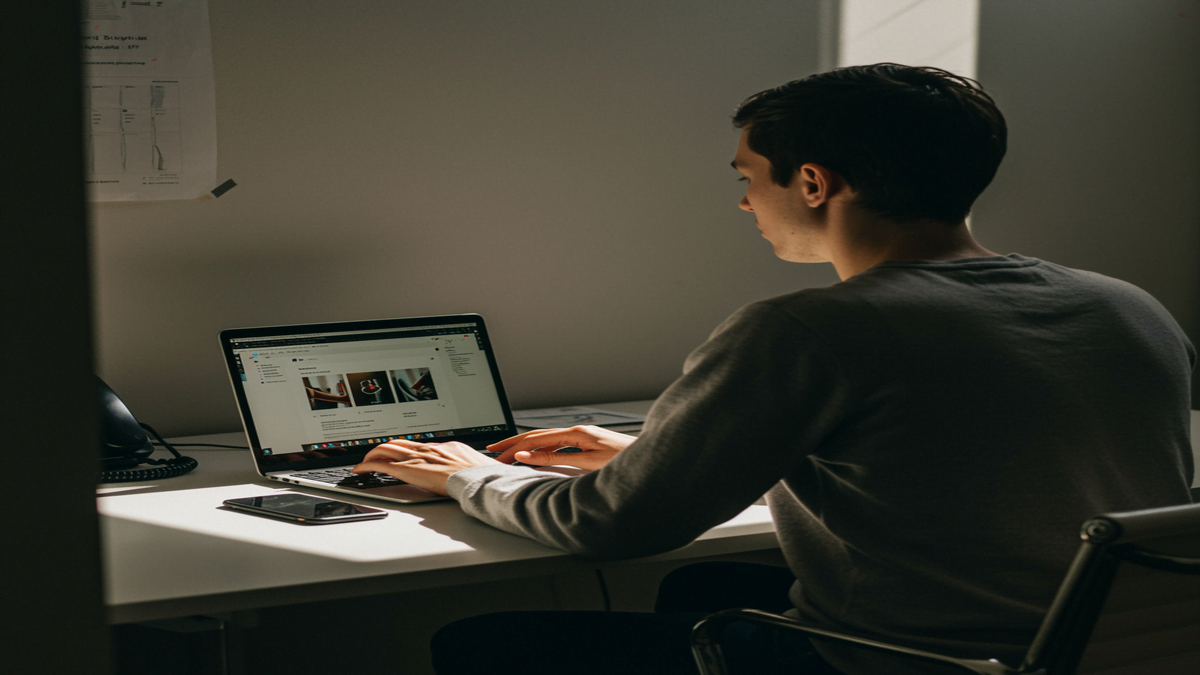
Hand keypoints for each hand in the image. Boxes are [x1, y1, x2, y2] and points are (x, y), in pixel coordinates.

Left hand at [352, 440, 500, 495]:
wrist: (478, 479)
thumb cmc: (482, 477)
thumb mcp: (476, 467)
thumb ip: (468, 469)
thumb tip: (472, 474)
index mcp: (445, 447)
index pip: (418, 444)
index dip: (406, 448)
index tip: (400, 452)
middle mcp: (428, 449)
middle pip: (400, 442)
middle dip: (385, 447)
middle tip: (375, 454)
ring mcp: (418, 458)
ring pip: (387, 449)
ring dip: (373, 454)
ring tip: (365, 461)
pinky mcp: (409, 470)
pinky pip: (381, 464)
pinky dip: (367, 465)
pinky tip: (360, 469)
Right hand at [487, 425, 635, 470]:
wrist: (652, 460)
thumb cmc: (626, 462)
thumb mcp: (587, 463)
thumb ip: (556, 459)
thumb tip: (527, 456)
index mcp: (576, 433)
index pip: (536, 439)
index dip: (514, 448)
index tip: (498, 456)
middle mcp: (578, 431)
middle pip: (539, 436)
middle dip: (514, 443)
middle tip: (493, 451)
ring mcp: (584, 436)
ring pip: (547, 439)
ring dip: (526, 446)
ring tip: (508, 453)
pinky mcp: (589, 443)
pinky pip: (558, 444)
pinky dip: (541, 449)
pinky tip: (536, 455)